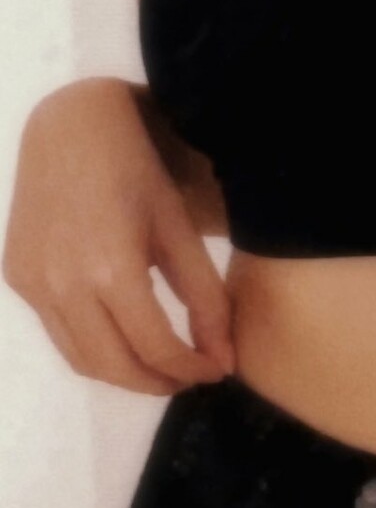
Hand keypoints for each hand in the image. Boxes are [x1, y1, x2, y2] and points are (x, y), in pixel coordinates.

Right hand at [2, 77, 234, 395]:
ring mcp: (34, 284)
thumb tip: (223, 360)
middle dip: (156, 382)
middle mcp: (65, 286)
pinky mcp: (18, 277)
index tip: (215, 370)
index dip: (190, 369)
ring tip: (157, 363)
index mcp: (112, 270)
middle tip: (188, 376)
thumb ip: (204, 296)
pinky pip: (56, 330)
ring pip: (79, 358)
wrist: (69, 125)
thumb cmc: (136, 165)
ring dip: (121, 372)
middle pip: (113, 366)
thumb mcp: (178, 225)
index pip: (154, 348)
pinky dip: (89, 344)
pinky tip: (116, 329)